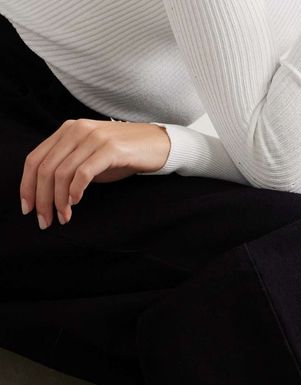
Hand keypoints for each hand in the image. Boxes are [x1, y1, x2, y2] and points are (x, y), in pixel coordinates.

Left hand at [19, 118, 170, 228]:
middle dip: (41, 198)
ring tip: (62, 218)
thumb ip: (71, 167)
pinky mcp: (110, 149)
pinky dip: (75, 191)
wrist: (157, 145)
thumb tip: (51, 193)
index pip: (35, 159)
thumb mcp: (91, 158)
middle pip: (45, 168)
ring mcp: (92, 138)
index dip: (27, 186)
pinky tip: (75, 204)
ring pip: (62, 172)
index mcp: (66, 131)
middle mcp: (76, 130)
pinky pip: (84, 172)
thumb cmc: (124, 156)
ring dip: (59, 200)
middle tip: (45, 220)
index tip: (28, 209)